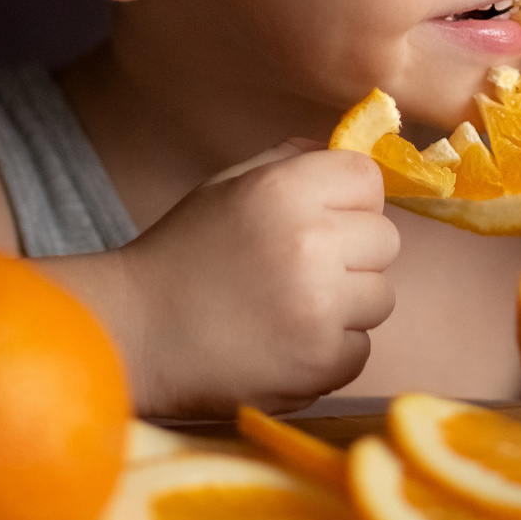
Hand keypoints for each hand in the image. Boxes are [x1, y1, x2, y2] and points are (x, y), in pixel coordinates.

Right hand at [67, 141, 398, 417]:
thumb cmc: (184, 256)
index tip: (320, 218)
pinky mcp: (323, 363)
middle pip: (385, 239)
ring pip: (380, 297)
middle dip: (352, 253)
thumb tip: (362, 156)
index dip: (348, 199)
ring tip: (288, 307)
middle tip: (298, 268)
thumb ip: (295, 162)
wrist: (135, 335)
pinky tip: (284, 343)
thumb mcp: (229, 186)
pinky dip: (331, 350)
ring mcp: (321, 308)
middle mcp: (311, 244)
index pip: (368, 179)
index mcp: (286, 191)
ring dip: (346, 305)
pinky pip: (361, 348)